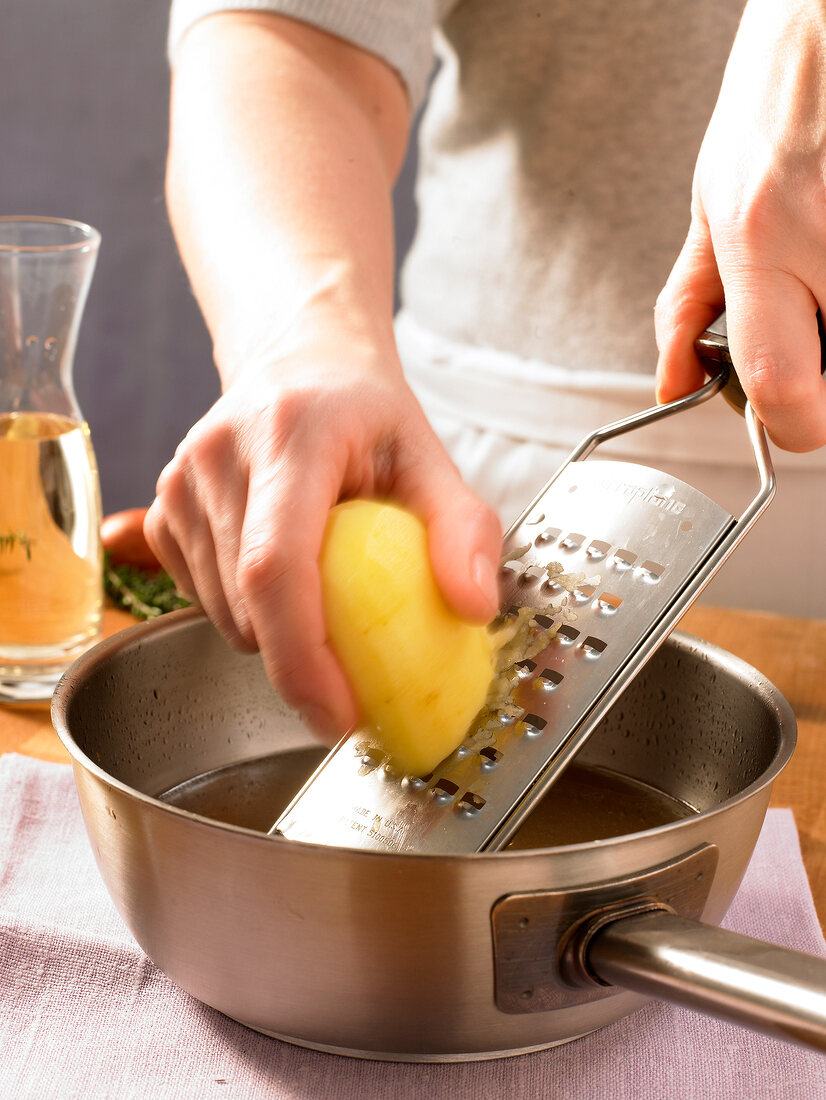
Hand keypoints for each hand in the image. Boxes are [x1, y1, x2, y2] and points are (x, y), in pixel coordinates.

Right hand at [143, 334, 501, 741]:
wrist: (298, 361)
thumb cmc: (365, 413)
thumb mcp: (431, 457)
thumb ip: (463, 528)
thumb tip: (474, 607)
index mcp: (291, 436)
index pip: (276, 566)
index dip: (301, 657)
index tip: (341, 717)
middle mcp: (220, 456)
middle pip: (247, 603)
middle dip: (301, 663)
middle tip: (358, 672)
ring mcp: (179, 482)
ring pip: (222, 612)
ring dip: (277, 637)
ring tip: (324, 589)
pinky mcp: (160, 507)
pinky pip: (202, 598)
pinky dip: (248, 613)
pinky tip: (284, 569)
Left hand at [655, 0, 825, 450]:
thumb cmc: (777, 108)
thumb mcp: (710, 207)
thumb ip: (686, 308)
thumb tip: (672, 383)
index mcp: (766, 238)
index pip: (784, 389)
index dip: (788, 424)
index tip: (784, 416)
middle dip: (821, 372)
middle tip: (809, 322)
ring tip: (820, 266)